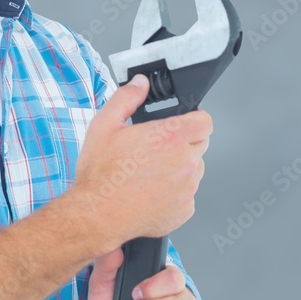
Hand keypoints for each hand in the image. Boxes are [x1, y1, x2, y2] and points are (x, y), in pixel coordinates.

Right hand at [71, 74, 211, 246]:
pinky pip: (187, 195)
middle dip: (183, 143)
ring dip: (180, 168)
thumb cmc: (100, 175)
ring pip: (194, 170)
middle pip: (200, 145)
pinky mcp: (185, 210)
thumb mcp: (105, 125)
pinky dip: (175, 193)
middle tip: (156, 150)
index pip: (205, 121)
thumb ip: (127, 98)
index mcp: (170, 138)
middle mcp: (185, 162)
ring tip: (150, 173)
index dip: (194, 120)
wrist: (95, 215)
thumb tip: (140, 84)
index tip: (182, 124)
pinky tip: (151, 192)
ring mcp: (188, 188)